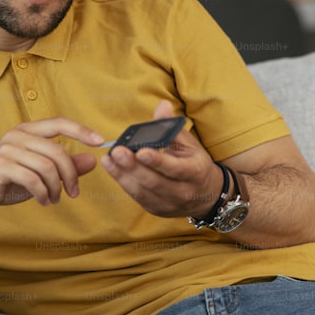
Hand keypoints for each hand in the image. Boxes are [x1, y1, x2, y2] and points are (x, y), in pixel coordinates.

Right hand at [0, 118, 104, 215]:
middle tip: (73, 193)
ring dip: (56, 188)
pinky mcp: (1, 165)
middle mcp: (17, 135)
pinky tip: (44, 201)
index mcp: (27, 130)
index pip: (59, 123)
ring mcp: (7, 149)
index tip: (101, 141)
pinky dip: (43, 193)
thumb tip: (93, 160)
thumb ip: (65, 165)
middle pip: (57, 151)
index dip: (81, 130)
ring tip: (54, 199)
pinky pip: (33, 179)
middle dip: (70, 175)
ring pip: (47, 167)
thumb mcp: (40, 173)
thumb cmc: (7, 182)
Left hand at [101, 100, 220, 218]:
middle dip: (133, 167)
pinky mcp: (157, 209)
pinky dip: (124, 183)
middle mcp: (183, 191)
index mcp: (194, 172)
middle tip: (117, 152)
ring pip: (143, 191)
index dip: (157, 161)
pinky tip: (113, 169)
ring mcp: (169, 204)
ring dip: (123, 175)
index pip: (174, 168)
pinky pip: (138, 197)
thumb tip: (162, 105)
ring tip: (108, 160)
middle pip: (154, 181)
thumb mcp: (188, 143)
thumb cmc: (193, 161)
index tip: (141, 151)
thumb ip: (171, 127)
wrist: (206, 194)